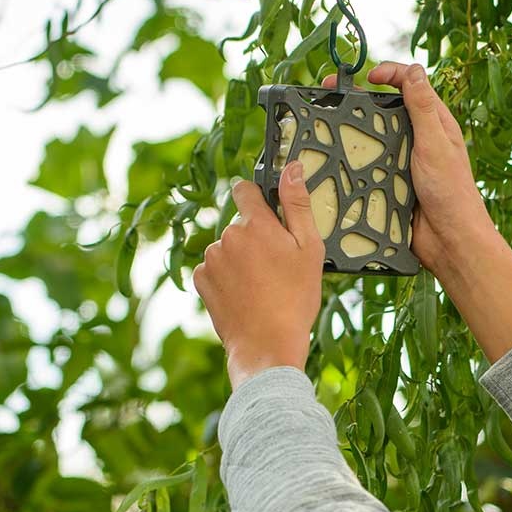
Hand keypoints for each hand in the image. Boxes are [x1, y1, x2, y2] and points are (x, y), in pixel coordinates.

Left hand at [193, 164, 324, 390]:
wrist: (267, 343)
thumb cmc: (295, 299)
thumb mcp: (309, 249)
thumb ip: (298, 204)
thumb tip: (293, 168)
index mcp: (256, 224)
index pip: (245, 189)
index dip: (257, 197)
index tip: (267, 212)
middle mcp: (227, 236)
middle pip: (240, 224)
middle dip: (255, 237)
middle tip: (277, 265)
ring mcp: (211, 258)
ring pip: (228, 247)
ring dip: (241, 258)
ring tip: (262, 284)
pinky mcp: (201, 279)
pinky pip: (214, 268)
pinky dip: (227, 276)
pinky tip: (246, 294)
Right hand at [322, 61, 494, 274]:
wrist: (450, 240)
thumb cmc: (452, 192)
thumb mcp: (436, 144)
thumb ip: (424, 108)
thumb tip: (415, 70)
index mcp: (435, 123)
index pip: (411, 84)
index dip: (390, 73)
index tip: (369, 76)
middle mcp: (418, 138)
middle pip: (386, 108)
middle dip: (359, 97)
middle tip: (330, 92)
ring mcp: (403, 160)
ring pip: (373, 136)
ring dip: (353, 128)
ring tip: (326, 120)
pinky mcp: (391, 182)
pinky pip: (369, 165)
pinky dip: (353, 159)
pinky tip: (334, 155)